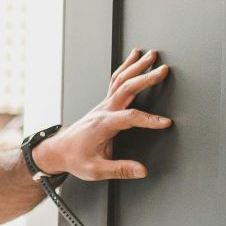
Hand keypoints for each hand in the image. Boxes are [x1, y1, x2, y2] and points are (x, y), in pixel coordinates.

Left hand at [33, 48, 172, 180]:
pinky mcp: (104, 104)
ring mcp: (103, 104)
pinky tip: (135, 58)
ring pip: (121, 79)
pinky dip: (126, 67)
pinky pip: (116, 80)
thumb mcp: (96, 170)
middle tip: (163, 69)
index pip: (130, 118)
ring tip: (151, 54)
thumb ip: (120, 170)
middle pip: (126, 88)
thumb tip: (142, 170)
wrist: (59, 150)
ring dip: (136, 66)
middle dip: (146, 77)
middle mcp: (103, 110)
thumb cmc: (76, 158)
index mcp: (103, 125)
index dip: (149, 120)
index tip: (165, 122)